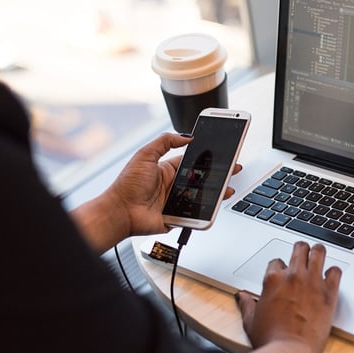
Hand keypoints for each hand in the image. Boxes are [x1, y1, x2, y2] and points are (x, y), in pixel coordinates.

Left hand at [71, 132, 241, 252]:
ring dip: (217, 192)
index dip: (207, 158)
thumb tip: (186, 136)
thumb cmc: (127, 185)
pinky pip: (196, 213)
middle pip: (202, 179)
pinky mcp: (177, 216)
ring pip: (202, 196)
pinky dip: (206, 211)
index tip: (221, 153)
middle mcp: (173, 185)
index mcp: (167, 169)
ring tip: (228, 188)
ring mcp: (176, 201)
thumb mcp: (145, 155)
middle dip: (218, 174)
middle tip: (233, 169)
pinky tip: (216, 204)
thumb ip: (165, 142)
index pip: (193, 162)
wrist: (120, 212)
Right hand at [237, 242, 341, 352]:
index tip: (282, 274)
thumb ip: (246, 304)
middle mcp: (293, 276)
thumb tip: (242, 296)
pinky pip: (336, 271)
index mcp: (273, 279)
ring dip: (318, 252)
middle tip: (303, 254)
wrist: (289, 351)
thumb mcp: (251, 320)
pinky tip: (331, 276)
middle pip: (300, 248)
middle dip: (300, 250)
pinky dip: (334, 272)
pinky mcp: (329, 292)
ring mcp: (312, 282)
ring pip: (319, 252)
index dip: (280, 267)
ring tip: (318, 255)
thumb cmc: (270, 339)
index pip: (277, 261)